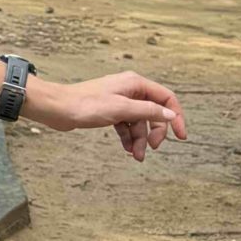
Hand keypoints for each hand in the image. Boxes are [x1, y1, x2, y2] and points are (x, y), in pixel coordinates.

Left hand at [30, 72, 185, 159]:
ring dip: (140, 140)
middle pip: (154, 113)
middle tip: (152, 148)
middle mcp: (129, 90)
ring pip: (139, 122)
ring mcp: (119, 101)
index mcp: (135, 83)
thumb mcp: (122, 109)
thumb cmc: (86, 104)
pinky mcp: (109, 111)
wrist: (58, 109)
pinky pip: (126, 126)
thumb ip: (148, 111)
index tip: (181, 136)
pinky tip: (127, 150)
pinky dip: (128, 138)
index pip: (166, 98)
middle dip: (154, 132)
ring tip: (135, 156)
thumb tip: (170, 115)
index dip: (176, 116)